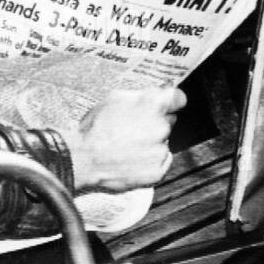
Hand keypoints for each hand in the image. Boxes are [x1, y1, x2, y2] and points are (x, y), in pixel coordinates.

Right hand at [69, 86, 186, 192]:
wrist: (84, 159)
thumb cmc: (95, 128)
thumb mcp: (114, 99)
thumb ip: (139, 95)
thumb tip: (155, 92)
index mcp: (153, 105)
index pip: (179, 98)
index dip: (172, 102)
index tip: (167, 106)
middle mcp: (162, 127)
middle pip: (168, 122)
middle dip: (155, 123)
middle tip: (134, 129)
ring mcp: (161, 150)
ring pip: (162, 143)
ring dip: (151, 143)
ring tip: (128, 147)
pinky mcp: (158, 171)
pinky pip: (161, 162)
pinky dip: (150, 161)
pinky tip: (132, 159)